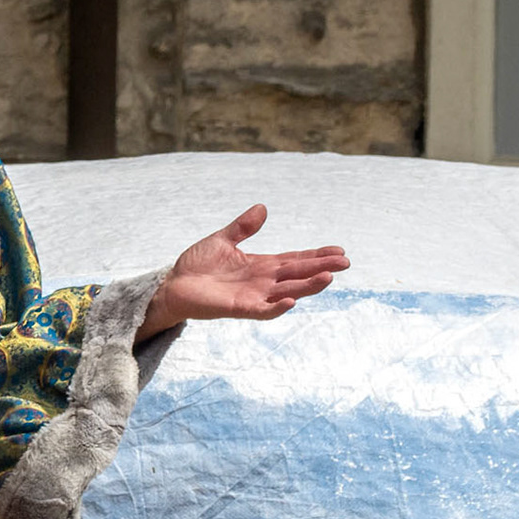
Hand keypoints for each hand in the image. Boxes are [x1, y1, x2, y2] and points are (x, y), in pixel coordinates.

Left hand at [139, 203, 347, 340]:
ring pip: (287, 292)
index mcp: (261, 265)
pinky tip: (290, 300)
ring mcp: (253, 296)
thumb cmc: (197, 265)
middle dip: (321, 269)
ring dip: (307, 287)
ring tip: (328, 278)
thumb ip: (243, 227)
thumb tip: (263, 208)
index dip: (316, 256)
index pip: (295, 260)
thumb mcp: (222, 240)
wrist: (173, 284)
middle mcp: (262, 282)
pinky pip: (262, 310)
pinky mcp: (238, 308)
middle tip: (345, 262)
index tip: (339, 251)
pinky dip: (276, 307)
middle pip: (298, 274)